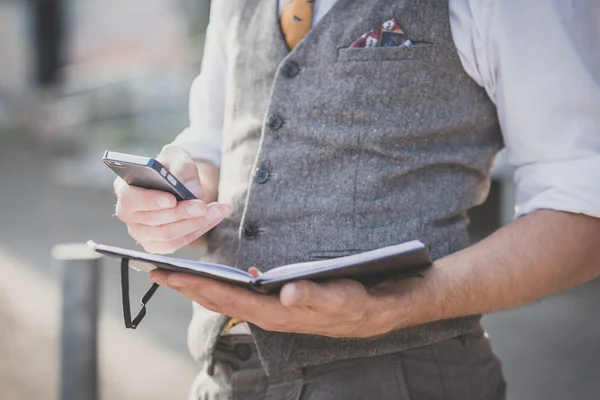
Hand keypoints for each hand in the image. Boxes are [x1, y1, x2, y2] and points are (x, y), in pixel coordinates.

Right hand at [114, 145, 231, 253]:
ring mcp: (140, 232)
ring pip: (168, 234)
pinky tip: (215, 217)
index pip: (131, 199)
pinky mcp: (155, 245)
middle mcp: (128, 214)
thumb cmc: (171, 167)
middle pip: (154, 220)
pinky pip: (178, 242)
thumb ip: (183, 167)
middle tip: (204, 206)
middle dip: (182, 213)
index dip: (151, 201)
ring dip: (195, 223)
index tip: (172, 199)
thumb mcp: (177, 157)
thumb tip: (191, 189)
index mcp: (124, 188)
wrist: (177, 183)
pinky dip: (199, 230)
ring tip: (218, 210)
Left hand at [149, 269, 393, 337]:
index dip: (195, 285)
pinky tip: (224, 277)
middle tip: (155, 273)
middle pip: (218, 300)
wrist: (372, 313)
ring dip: (200, 287)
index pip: (226, 298)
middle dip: (186, 287)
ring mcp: (272, 310)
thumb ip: (312, 296)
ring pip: (228, 299)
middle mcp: (268, 314)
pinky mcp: (279, 304)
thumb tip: (285, 293)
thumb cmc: (355, 304)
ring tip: (178, 276)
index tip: (167, 274)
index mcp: (274, 313)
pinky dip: (225, 286)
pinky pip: (243, 296)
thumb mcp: (339, 299)